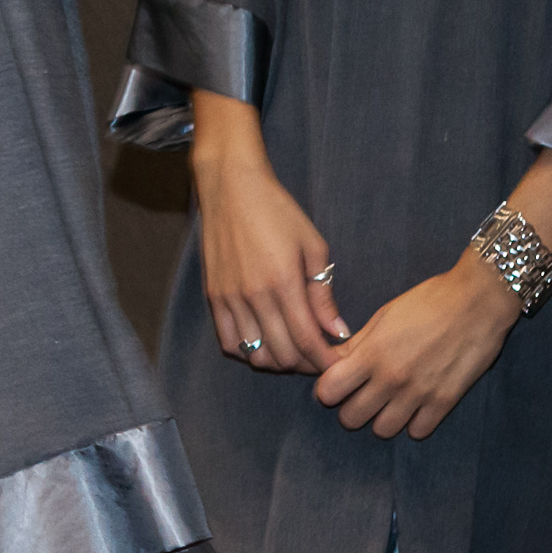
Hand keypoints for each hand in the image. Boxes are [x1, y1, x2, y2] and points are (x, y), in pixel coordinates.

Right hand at [192, 115, 349, 373]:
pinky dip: (248, 352)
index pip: (306, 340)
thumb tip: (337, 331)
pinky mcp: (213, 296)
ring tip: (294, 351)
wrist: (231, 187)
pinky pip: (228, 341)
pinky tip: (264, 341)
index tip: (337, 365)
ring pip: (254, 354)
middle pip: (282, 354)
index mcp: (282, 281)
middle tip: (320, 357)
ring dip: (278, 361)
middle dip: (306, 364)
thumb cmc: (277, 211)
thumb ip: (323, 294)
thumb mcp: (313, 247)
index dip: (325, 361)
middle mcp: (253, 295)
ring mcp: (229, 298)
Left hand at [314, 253, 517, 438]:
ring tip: (388, 404)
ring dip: (381, 419)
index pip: (327, 391)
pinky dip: (413, 423)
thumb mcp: (383, 316)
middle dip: (350, 408)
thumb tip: (330, 360)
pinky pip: (418, 431)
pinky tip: (415, 407)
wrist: (477, 302)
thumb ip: (356, 344)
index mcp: (371, 353)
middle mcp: (391, 378)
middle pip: (350, 418)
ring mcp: (419, 393)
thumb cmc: (427, 302)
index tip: (336, 383)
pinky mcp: (445, 402)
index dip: (327, 389)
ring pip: (382, 431)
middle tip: (361, 396)